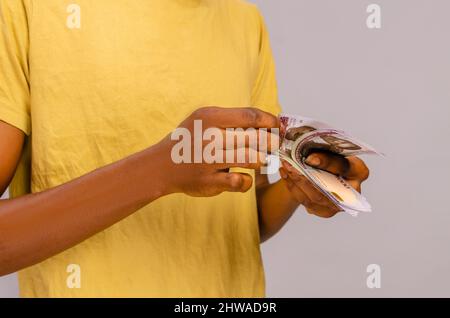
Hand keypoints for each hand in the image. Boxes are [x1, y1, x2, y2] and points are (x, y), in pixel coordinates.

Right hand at [155, 107, 278, 196]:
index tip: (277, 126)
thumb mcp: (204, 119)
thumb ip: (231, 119)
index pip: (250, 116)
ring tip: (260, 160)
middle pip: (255, 138)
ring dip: (261, 160)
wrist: (160, 166)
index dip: (269, 121)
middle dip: (270, 142)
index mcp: (210, 117)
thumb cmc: (190, 140)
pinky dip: (247, 181)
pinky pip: (240, 181)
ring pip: (251, 158)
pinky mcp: (208, 181)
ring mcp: (208, 160)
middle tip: (274, 145)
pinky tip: (243, 177)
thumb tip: (267, 121)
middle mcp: (209, 137)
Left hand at [279, 152, 369, 217]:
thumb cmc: (330, 156)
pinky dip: (292, 187)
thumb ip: (322, 149)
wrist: (325, 171)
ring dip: (295, 182)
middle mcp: (353, 192)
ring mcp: (338, 205)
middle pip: (326, 188)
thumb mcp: (330, 148)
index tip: (309, 158)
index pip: (343, 167)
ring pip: (313, 198)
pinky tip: (285, 174)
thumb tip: (305, 151)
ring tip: (285, 167)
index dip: (326, 162)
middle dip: (304, 177)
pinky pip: (305, 201)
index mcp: (359, 171)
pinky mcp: (324, 211)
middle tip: (289, 165)